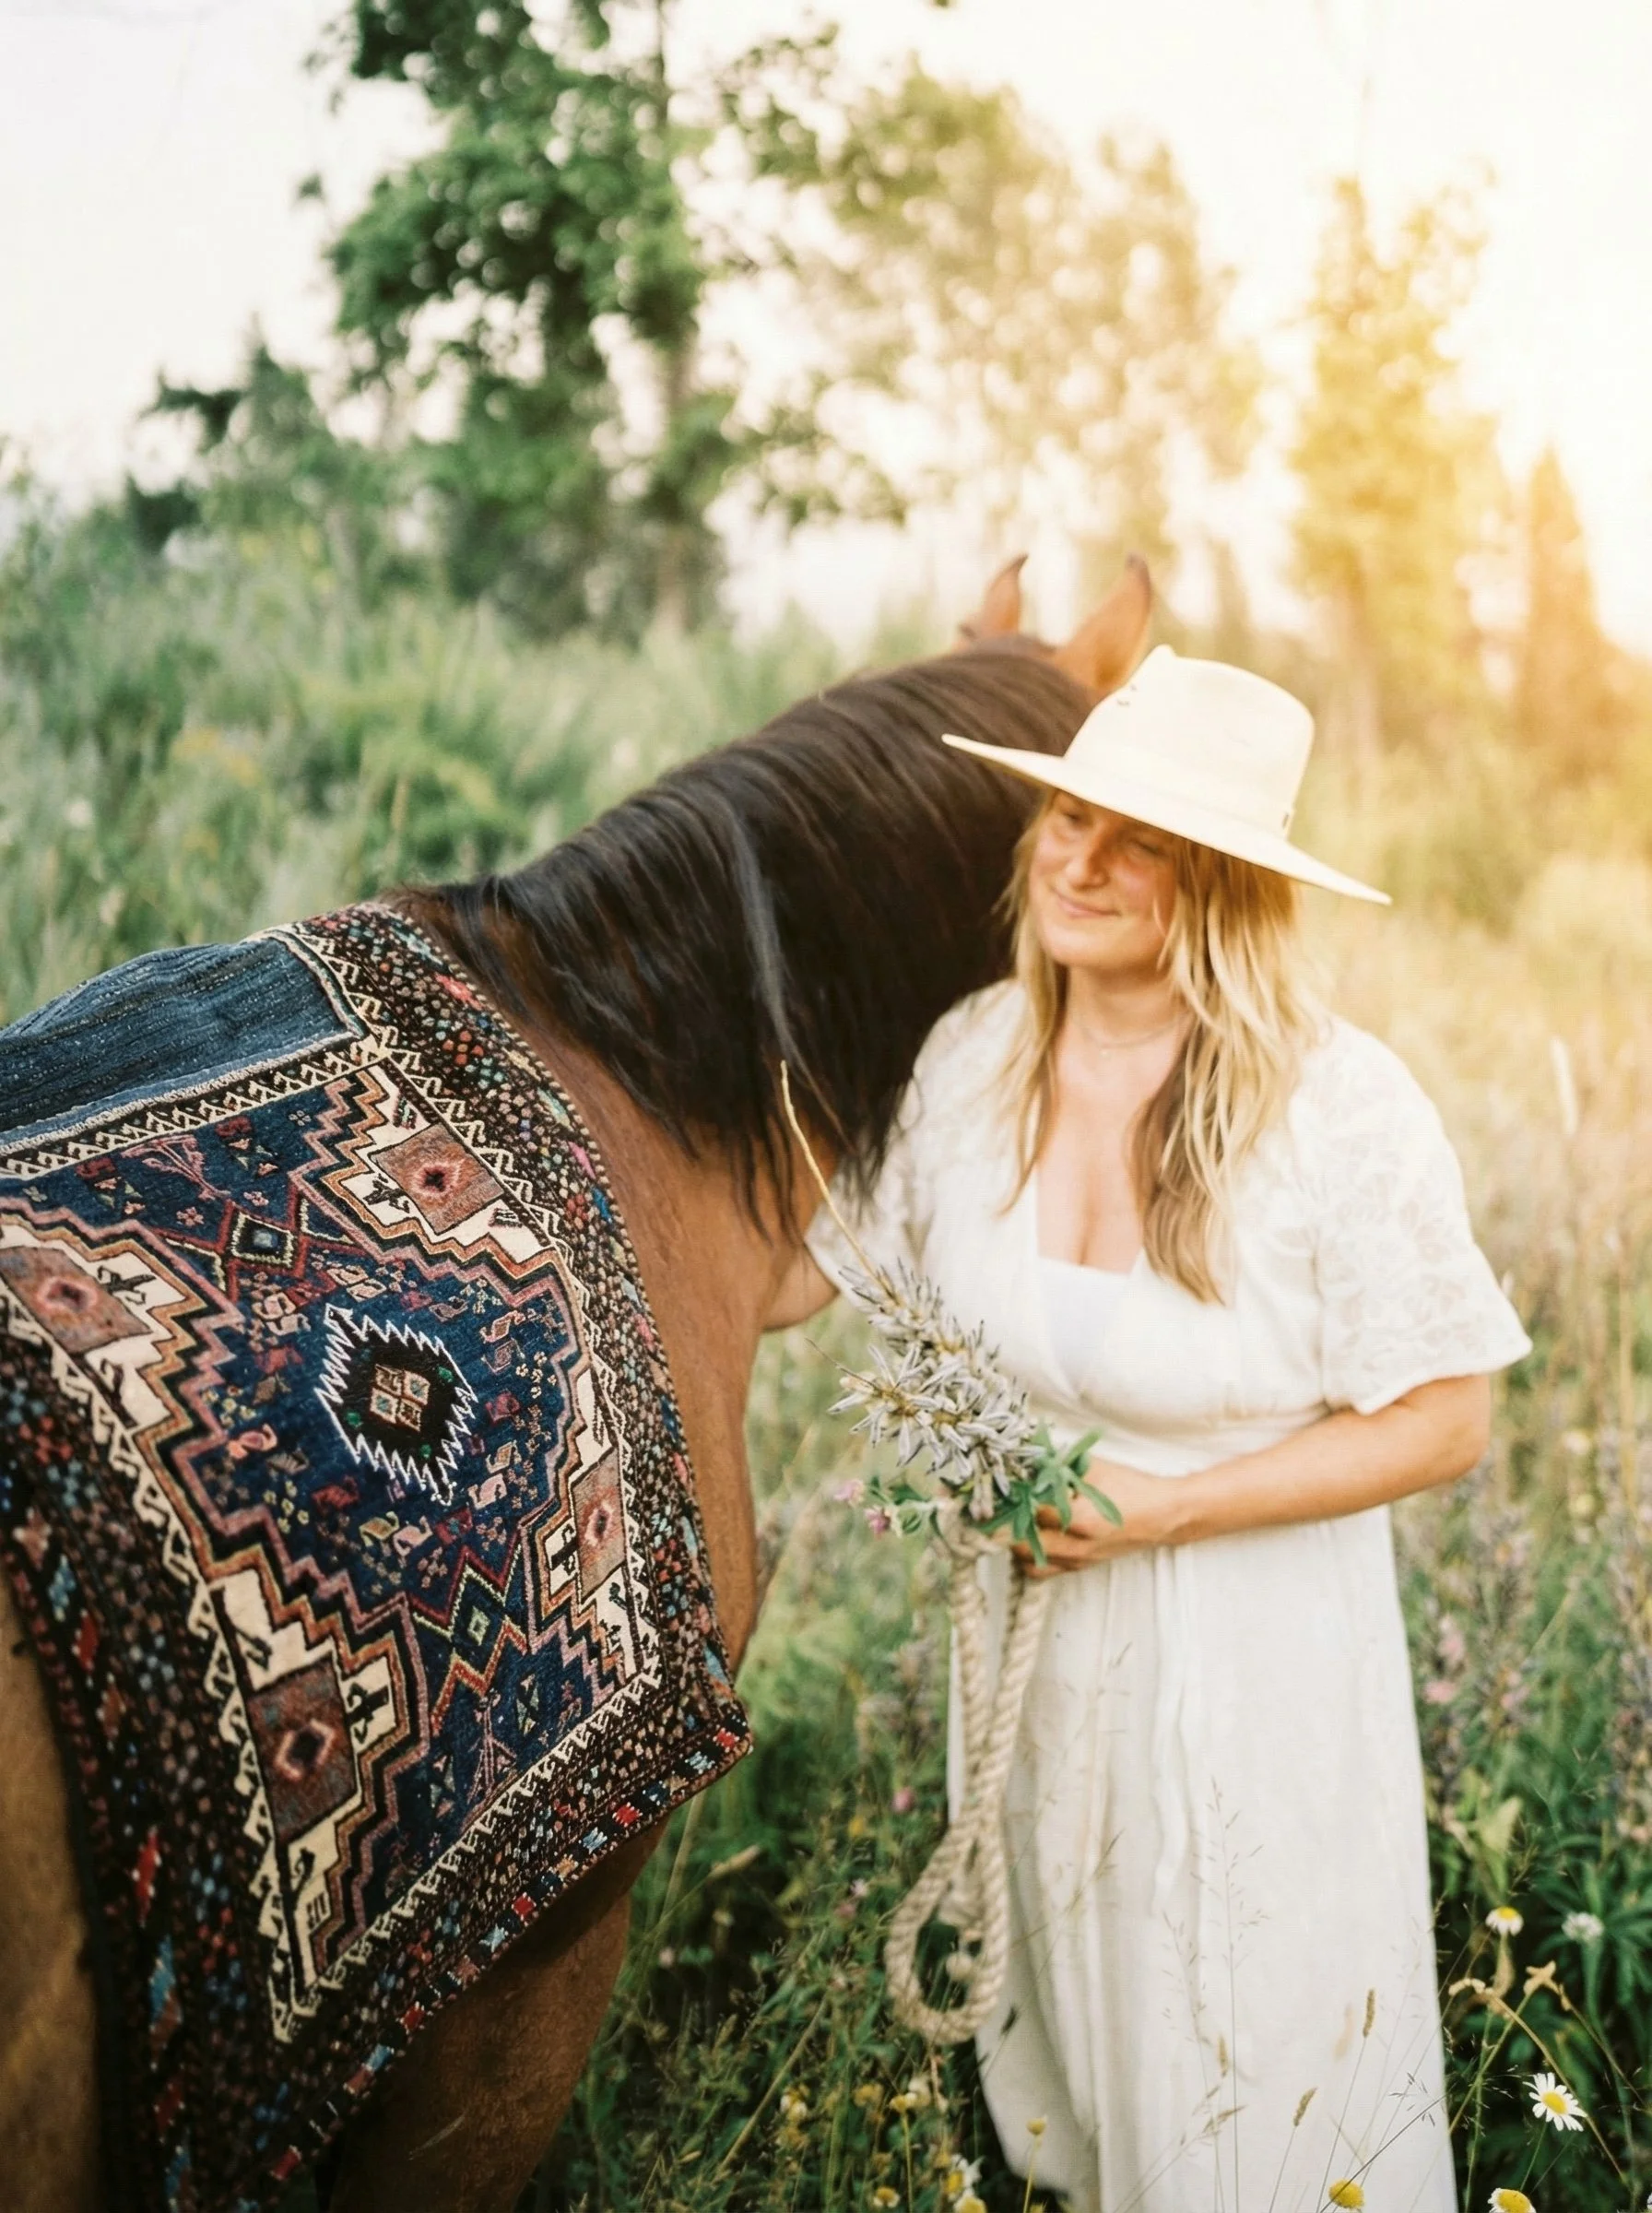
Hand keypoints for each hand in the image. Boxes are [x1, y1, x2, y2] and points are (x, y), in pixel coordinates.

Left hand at [1010, 1460, 1174, 1577]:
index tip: (1004, 1485)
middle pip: (1021, 1543)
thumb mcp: (1095, 1468)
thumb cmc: (1131, 1488)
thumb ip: (1060, 1466)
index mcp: (1079, 1520)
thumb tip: (1028, 1459)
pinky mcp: (1080, 1567)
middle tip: (1000, 1505)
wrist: (1162, 1516)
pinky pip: (1043, 1570)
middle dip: (1007, 1524)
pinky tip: (1030, 1534)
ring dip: (1015, 1542)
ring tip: (1012, 1521)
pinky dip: (1031, 1555)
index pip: (1029, 1512)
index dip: (1014, 1498)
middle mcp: (1075, 1546)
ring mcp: (1077, 1560)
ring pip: (1029, 1561)